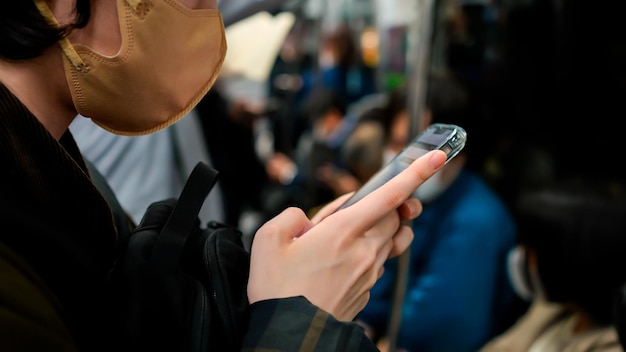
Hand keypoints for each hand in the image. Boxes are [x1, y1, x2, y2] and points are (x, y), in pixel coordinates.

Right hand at [248, 150, 446, 320]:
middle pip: (397, 216)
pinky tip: (344, 258)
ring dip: (388, 226)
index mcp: (341, 232)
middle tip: (369, 202)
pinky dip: (371, 251)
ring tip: (365, 226)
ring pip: (395, 239)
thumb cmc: (277, 290)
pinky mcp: (367, 291)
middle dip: (394, 202)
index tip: (435, 157)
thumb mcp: (268, 240)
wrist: (288, 337)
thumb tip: (307, 220)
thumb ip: (291, 217)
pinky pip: (380, 262)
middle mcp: (363, 251)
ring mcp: (369, 273)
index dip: (415, 173)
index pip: (388, 196)